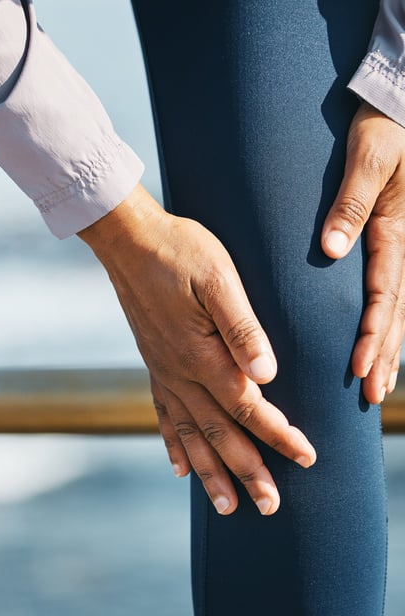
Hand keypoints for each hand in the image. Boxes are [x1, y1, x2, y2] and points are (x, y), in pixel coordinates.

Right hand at [78, 184, 315, 515]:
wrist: (128, 241)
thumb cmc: (180, 251)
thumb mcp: (219, 278)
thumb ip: (243, 328)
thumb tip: (269, 373)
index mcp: (200, 355)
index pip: (248, 406)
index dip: (279, 435)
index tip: (307, 458)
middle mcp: (179, 373)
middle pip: (219, 433)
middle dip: (247, 472)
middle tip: (270, 506)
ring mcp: (162, 372)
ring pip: (189, 435)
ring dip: (210, 473)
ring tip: (226, 507)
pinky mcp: (153, 364)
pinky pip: (162, 415)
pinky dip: (173, 445)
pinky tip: (179, 468)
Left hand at [323, 101, 404, 403]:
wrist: (394, 104)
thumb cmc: (379, 127)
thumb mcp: (369, 157)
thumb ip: (351, 202)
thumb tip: (333, 249)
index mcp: (395, 230)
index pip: (385, 293)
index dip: (372, 332)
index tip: (357, 364)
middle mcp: (401, 245)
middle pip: (396, 312)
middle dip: (383, 354)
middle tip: (370, 395)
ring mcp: (400, 246)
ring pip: (399, 308)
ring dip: (388, 348)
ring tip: (377, 386)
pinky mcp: (392, 243)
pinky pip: (394, 292)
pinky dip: (388, 324)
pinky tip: (378, 348)